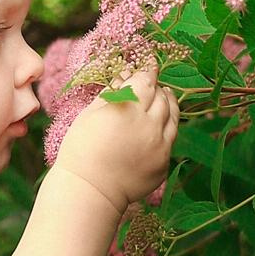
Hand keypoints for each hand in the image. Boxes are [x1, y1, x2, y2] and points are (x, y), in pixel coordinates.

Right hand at [56, 61, 180, 212]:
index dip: (148, 71)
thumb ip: (112, 93)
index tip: (149, 66)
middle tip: (152, 85)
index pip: (146, 81)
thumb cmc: (81, 150)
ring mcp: (160, 145)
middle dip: (157, 88)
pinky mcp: (163, 163)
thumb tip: (125, 75)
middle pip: (162, 97)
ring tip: (162, 100)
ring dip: (168, 104)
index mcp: (128, 108)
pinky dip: (166, 129)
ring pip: (173, 116)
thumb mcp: (90, 114)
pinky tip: (156, 127)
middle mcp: (149, 124)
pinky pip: (170, 139)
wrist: (89, 190)